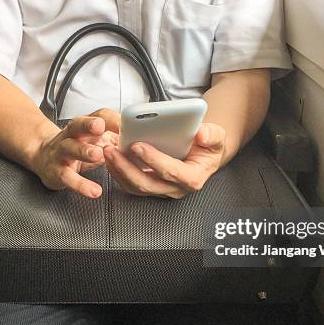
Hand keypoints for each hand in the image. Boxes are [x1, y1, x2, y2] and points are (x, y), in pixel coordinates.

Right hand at [30, 108, 119, 197]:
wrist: (43, 157)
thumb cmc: (77, 147)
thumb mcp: (95, 139)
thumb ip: (115, 138)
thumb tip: (143, 141)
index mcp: (84, 126)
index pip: (99, 116)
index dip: (112, 119)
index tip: (125, 123)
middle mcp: (71, 136)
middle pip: (77, 125)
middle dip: (88, 125)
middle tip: (100, 128)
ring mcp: (61, 152)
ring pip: (70, 148)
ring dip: (84, 151)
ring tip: (97, 155)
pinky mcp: (57, 172)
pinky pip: (68, 178)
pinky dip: (81, 185)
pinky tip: (94, 191)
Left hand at [104, 123, 225, 198]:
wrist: (203, 154)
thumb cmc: (207, 145)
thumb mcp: (217, 137)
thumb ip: (212, 135)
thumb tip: (201, 134)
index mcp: (193, 178)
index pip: (171, 172)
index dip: (154, 160)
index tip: (137, 145)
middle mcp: (175, 189)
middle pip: (147, 184)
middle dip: (127, 167)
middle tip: (111, 149)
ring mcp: (161, 190)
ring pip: (135, 187)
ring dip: (118, 170)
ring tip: (106, 152)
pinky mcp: (150, 187)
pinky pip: (130, 184)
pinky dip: (118, 172)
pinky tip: (109, 158)